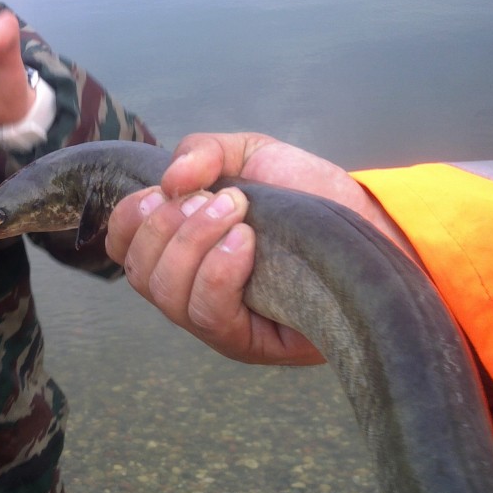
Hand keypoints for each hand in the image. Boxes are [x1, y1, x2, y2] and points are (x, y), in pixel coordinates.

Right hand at [105, 132, 411, 364]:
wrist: (369, 227)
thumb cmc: (306, 195)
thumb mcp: (250, 155)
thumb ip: (203, 151)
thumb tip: (172, 178)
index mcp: (177, 246)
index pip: (122, 246)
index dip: (128, 219)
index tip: (163, 191)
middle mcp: (186, 287)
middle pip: (139, 271)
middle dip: (169, 225)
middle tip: (221, 197)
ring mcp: (214, 320)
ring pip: (166, 293)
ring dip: (194, 242)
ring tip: (238, 212)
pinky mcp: (245, 341)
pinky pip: (207, 313)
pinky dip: (217, 270)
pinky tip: (244, 242)